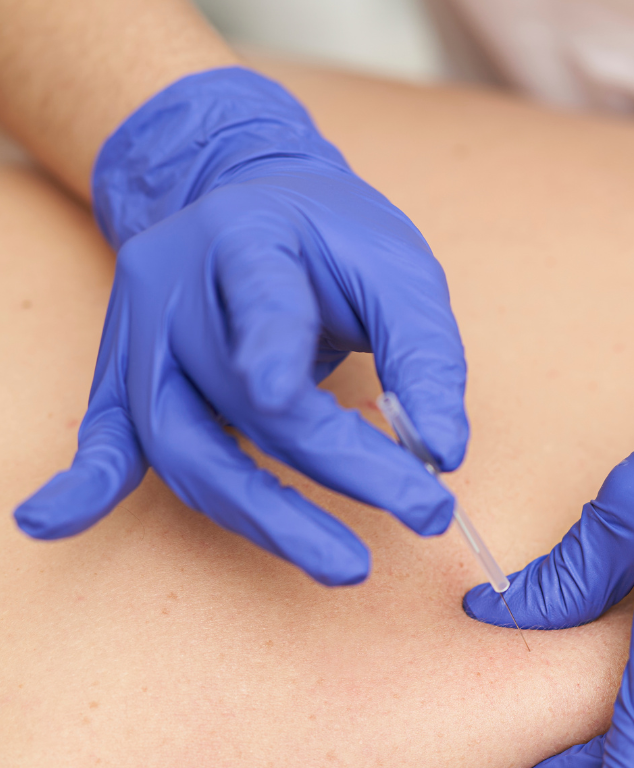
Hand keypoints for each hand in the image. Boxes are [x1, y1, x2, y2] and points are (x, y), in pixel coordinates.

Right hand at [14, 68, 466, 583]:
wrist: (252, 203)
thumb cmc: (332, 240)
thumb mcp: (397, 269)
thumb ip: (424, 354)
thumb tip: (443, 454)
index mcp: (247, 237)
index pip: (266, 302)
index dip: (284, 356)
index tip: (339, 420)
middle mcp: (176, 285)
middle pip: (241, 397)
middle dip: (337, 466)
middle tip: (424, 513)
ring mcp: (141, 335)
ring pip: (179, 440)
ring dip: (258, 513)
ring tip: (341, 564)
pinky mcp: (125, 376)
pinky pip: (103, 435)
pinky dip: (86, 485)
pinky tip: (55, 524)